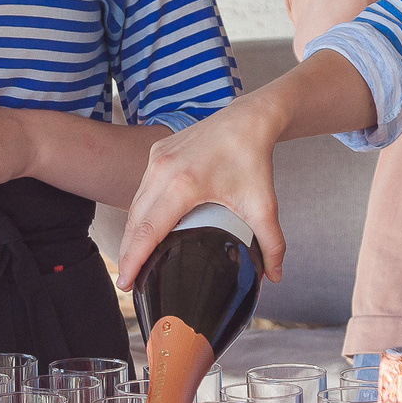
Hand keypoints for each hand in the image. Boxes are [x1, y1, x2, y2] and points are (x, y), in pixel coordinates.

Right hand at [112, 98, 286, 287]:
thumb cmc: (252, 158)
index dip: (134, 260)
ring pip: (135, 204)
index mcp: (183, 185)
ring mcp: (156, 159)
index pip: (148, 230)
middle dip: (127, 253)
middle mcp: (162, 170)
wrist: (248, 119)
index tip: (126, 282)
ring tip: (132, 260)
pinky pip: (142, 188)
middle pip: (135, 221)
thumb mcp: (263, 205)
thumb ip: (271, 244)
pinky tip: (142, 229)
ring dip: (131, 233)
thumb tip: (274, 276)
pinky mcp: (156, 152)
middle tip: (127, 282)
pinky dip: (139, 211)